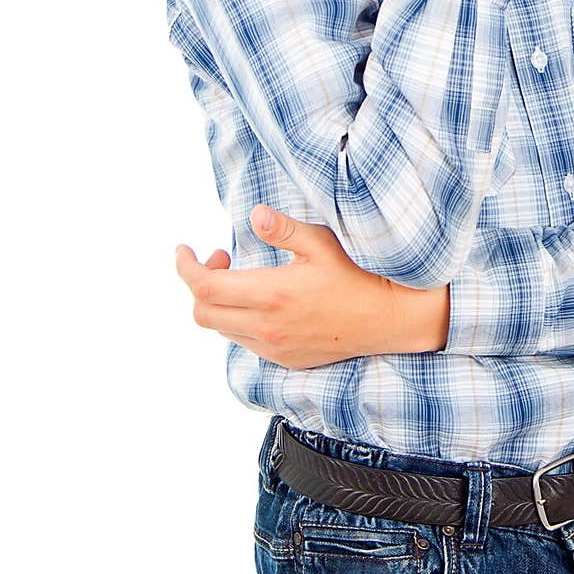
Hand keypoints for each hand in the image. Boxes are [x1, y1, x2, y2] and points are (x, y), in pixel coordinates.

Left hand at [175, 205, 448, 367]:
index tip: (184, 250)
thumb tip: (253, 215)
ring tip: (242, 277)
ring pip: (222, 329)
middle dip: (199, 284)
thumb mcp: (322, 244)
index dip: (186, 267)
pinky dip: (238, 319)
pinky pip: (244, 341)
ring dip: (219, 303)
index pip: (204, 287)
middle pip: (203, 313)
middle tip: (220, 259)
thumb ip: (283, 231)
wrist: (389, 319)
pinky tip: (262, 301)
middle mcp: (266, 327)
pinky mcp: (285, 358)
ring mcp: (275, 347)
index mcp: (271, 295)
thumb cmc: (358, 275)